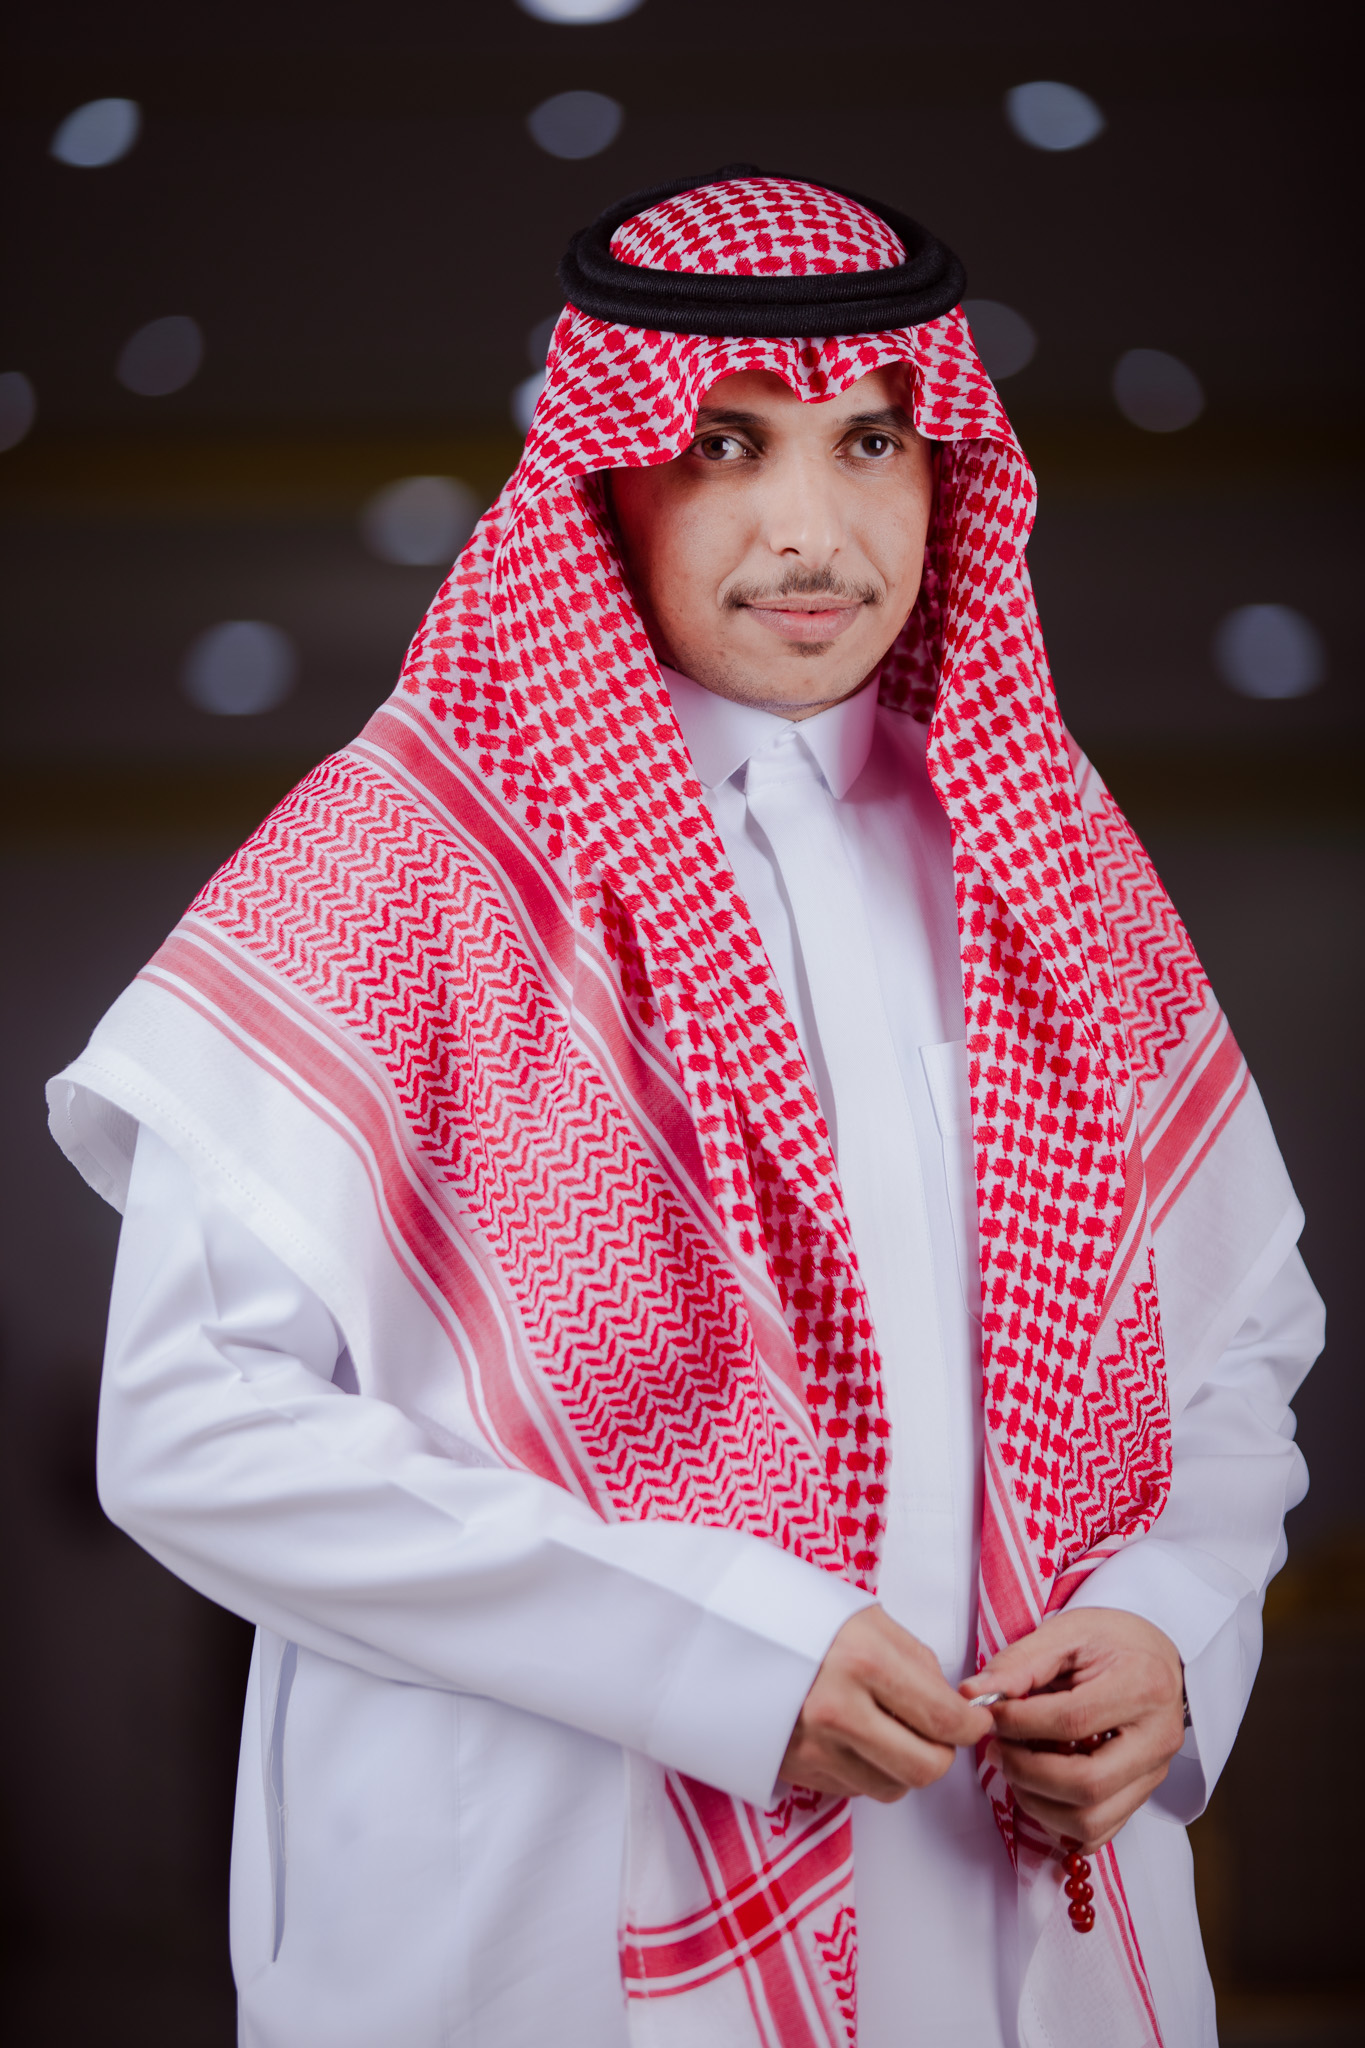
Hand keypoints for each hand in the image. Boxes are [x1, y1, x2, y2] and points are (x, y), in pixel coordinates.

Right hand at [781, 1607, 995, 1802]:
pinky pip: (855, 1788)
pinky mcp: (795, 1770)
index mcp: (863, 1661)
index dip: (971, 1727)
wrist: (720, 1633)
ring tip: (887, 1728)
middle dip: (942, 1753)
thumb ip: (915, 1661)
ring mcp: (814, 1747)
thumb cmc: (799, 1616)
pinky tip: (851, 1735)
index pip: (943, 1720)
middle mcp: (839, 1712)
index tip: (976, 1721)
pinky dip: (866, 1769)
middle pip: (925, 1769)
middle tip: (937, 1731)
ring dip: (903, 1765)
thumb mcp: (864, 1617)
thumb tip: (954, 1704)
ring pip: (893, 1787)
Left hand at [961, 1607, 1185, 1850]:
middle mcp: (1157, 1738)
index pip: (1073, 1721)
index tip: (989, 1714)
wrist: (1154, 1654)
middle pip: (1087, 1783)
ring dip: (1038, 1804)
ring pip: (1092, 1820)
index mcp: (1141, 1687)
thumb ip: (1019, 1664)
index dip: (1020, 1723)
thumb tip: (974, 1693)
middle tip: (996, 1750)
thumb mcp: (1065, 1634)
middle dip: (1027, 1772)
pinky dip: (1059, 1822)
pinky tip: (1038, 1790)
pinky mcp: (1143, 1795)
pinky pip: (1099, 1832)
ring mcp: (1154, 1773)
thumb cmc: (1111, 1640)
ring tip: (1014, 1769)